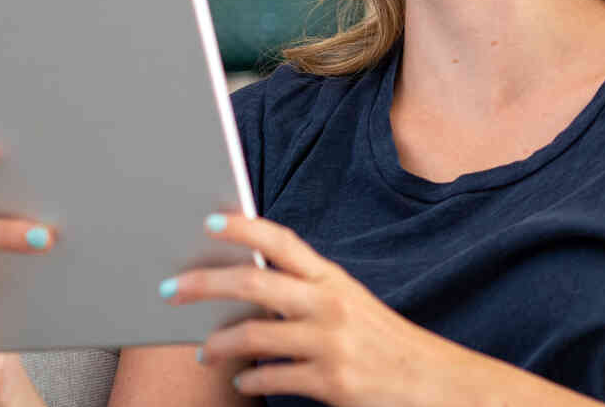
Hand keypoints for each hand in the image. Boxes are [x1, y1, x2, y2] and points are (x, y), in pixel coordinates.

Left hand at [178, 215, 466, 406]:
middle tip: (171, 289)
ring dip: (218, 344)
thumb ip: (306, 293)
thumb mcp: (350, 304)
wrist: (433, 381)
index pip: (283, 241)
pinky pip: (272, 379)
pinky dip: (249, 382)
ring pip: (254, 336)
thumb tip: (247, 289)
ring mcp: (329, 344)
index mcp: (333, 279)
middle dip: (205, 284)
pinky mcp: (331, 383)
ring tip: (203, 352)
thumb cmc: (383, 341)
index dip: (244, 228)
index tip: (210, 221)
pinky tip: (242, 383)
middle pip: (254, 284)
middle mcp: (330, 304)